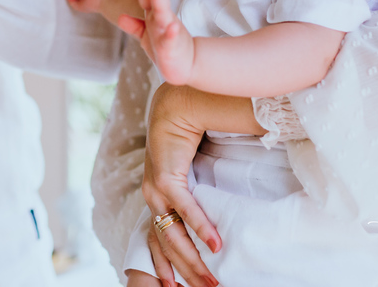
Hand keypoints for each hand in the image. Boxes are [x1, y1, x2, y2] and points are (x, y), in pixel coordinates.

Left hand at [122, 0, 195, 84]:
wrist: (185, 67)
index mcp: (154, 15)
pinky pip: (171, 38)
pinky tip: (172, 27)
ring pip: (164, 12)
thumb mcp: (145, 37)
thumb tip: (120, 16)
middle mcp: (162, 18)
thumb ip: (134, 25)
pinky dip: (171, 32)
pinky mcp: (173, 46)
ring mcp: (168, 30)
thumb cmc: (164, 49)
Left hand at [142, 82, 220, 286]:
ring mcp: (156, 190)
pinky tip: (215, 245)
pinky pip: (185, 209)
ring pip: (174, 234)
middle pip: (167, 245)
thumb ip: (204, 197)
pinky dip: (200, 227)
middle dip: (187, 272)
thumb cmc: (188, 140)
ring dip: (194, 259)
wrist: (176, 107)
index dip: (167, 266)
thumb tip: (224, 216)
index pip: (159, 242)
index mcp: (158, 200)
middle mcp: (153, 198)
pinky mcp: (166, 178)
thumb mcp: (194, 176)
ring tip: (211, 279)